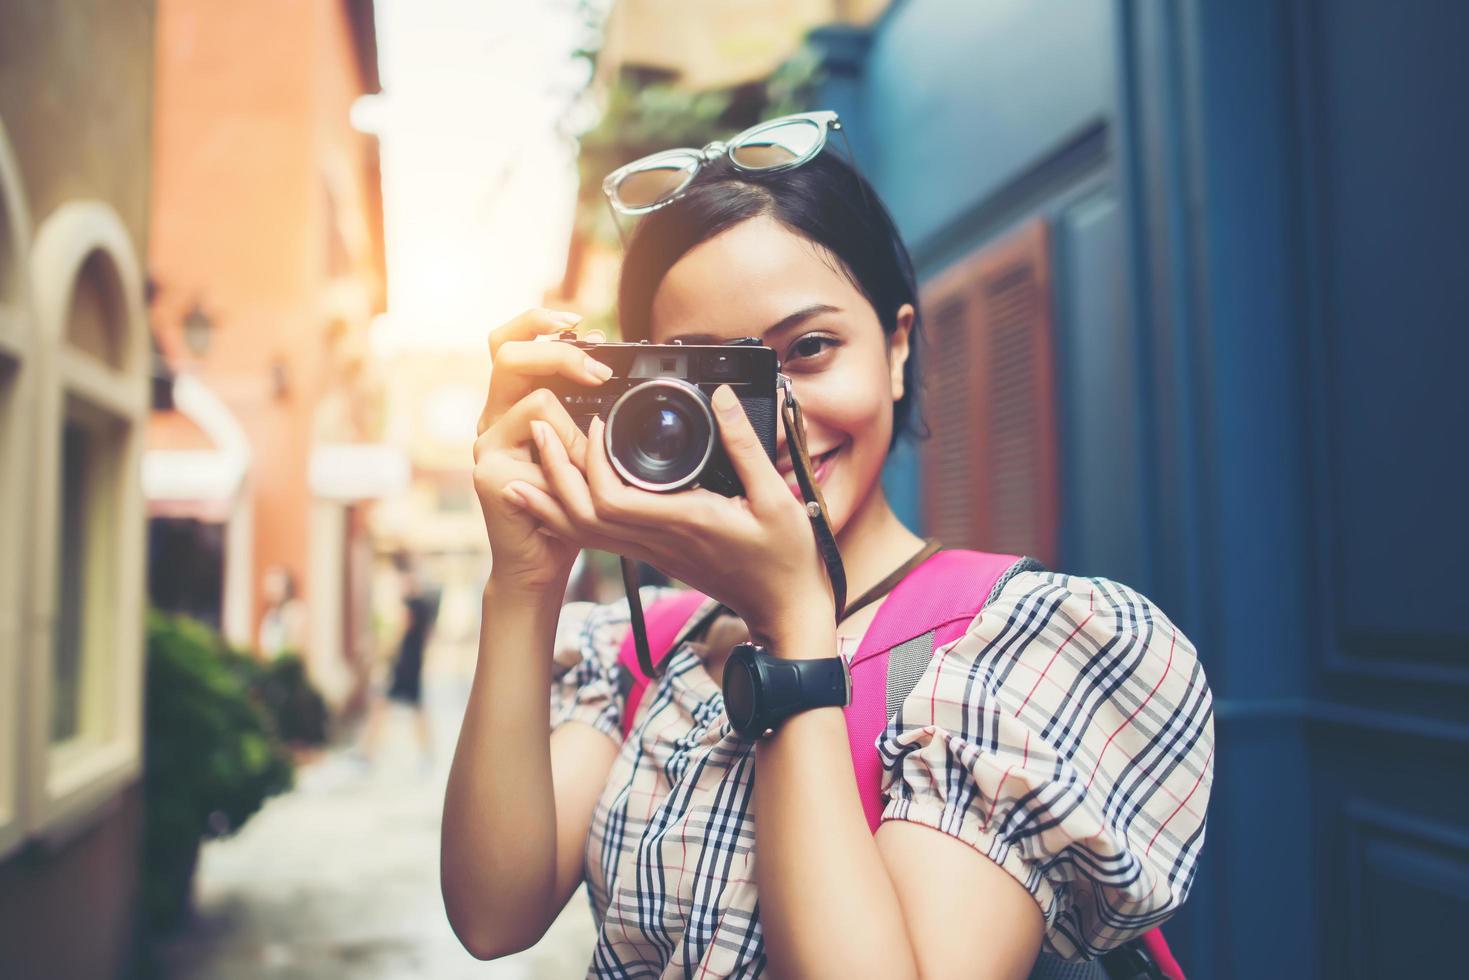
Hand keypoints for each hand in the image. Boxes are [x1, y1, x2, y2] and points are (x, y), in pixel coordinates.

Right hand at [471, 309, 611, 594]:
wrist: (542, 563)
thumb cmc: (568, 508)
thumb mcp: (583, 451)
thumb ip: (584, 413)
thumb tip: (606, 371)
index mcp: (509, 405)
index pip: (511, 342)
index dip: (542, 324)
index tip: (587, 328)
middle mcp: (492, 417)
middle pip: (507, 351)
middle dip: (559, 351)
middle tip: (601, 371)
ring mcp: (485, 443)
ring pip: (535, 398)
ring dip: (577, 425)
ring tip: (591, 455)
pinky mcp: (489, 471)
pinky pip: (541, 444)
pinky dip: (571, 456)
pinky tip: (577, 476)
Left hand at [504, 383, 834, 646]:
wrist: (783, 609)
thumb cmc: (784, 558)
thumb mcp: (775, 497)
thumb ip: (745, 445)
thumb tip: (721, 398)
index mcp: (684, 522)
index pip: (613, 500)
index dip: (591, 462)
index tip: (593, 424)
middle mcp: (659, 540)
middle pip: (583, 514)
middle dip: (554, 471)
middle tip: (540, 427)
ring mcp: (653, 551)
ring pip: (585, 529)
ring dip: (552, 495)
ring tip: (530, 460)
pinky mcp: (655, 554)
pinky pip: (600, 537)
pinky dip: (571, 515)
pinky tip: (556, 497)